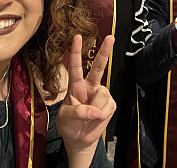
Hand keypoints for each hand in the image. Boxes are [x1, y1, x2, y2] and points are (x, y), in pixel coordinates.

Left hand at [56, 35, 115, 165]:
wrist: (79, 139)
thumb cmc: (69, 124)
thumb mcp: (65, 118)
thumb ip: (78, 112)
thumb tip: (95, 112)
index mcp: (75, 85)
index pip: (75, 66)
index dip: (76, 52)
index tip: (78, 37)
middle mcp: (90, 86)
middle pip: (98, 67)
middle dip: (105, 51)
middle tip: (111, 37)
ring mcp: (101, 94)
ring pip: (101, 95)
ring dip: (95, 109)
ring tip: (89, 116)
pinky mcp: (110, 104)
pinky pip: (107, 107)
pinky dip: (102, 115)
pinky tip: (98, 118)